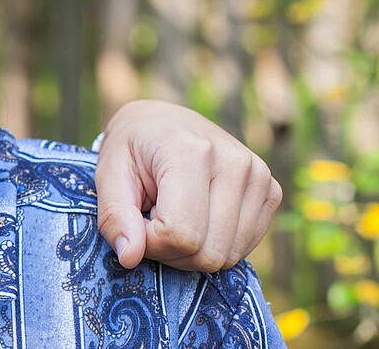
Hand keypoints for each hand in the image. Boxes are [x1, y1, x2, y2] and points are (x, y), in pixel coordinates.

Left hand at [94, 100, 282, 271]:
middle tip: (153, 221)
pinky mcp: (271, 191)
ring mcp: (259, 176)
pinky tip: (198, 218)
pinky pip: (243, 249)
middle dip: (171, 252)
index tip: (137, 221)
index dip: (150, 243)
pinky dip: (215, 245)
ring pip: (227, 256)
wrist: (163, 122)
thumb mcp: (107, 176)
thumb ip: (113, 217)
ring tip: (174, 216)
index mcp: (191, 151)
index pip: (180, 234)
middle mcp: (235, 162)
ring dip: (192, 251)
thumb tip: (130, 257)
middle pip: (207, 252)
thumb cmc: (131, 150)